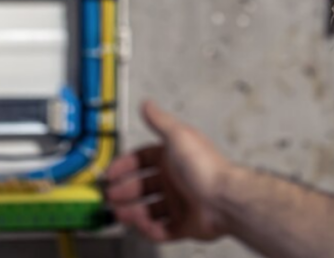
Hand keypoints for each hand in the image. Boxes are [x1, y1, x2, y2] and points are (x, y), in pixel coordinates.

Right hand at [104, 100, 231, 241]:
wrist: (223, 199)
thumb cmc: (204, 166)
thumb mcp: (177, 136)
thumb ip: (159, 121)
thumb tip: (147, 104)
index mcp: (172, 158)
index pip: (142, 160)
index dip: (125, 165)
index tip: (110, 173)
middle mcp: (175, 180)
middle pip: (142, 186)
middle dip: (124, 191)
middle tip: (110, 196)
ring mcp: (179, 204)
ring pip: (148, 209)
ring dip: (132, 212)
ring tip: (121, 213)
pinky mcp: (184, 225)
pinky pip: (161, 230)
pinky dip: (149, 230)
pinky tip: (141, 224)